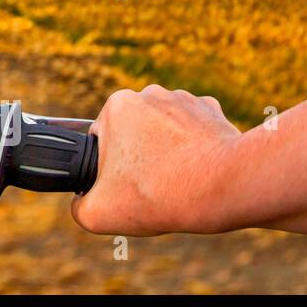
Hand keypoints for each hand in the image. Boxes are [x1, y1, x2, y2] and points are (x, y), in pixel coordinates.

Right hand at [72, 85, 240, 235]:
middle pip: (132, 132)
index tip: (127, 186)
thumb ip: (79, 206)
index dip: (109, 168)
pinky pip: (193, 129)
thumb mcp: (98, 213)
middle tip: (152, 186)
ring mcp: (183, 99)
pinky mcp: (212, 110)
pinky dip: (194, 147)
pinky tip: (199, 169)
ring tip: (178, 180)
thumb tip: (82, 204)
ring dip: (166, 151)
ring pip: (163, 130)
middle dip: (138, 157)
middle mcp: (148, 93)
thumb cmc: (160, 195)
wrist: (227, 188)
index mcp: (116, 105)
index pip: (101, 139)